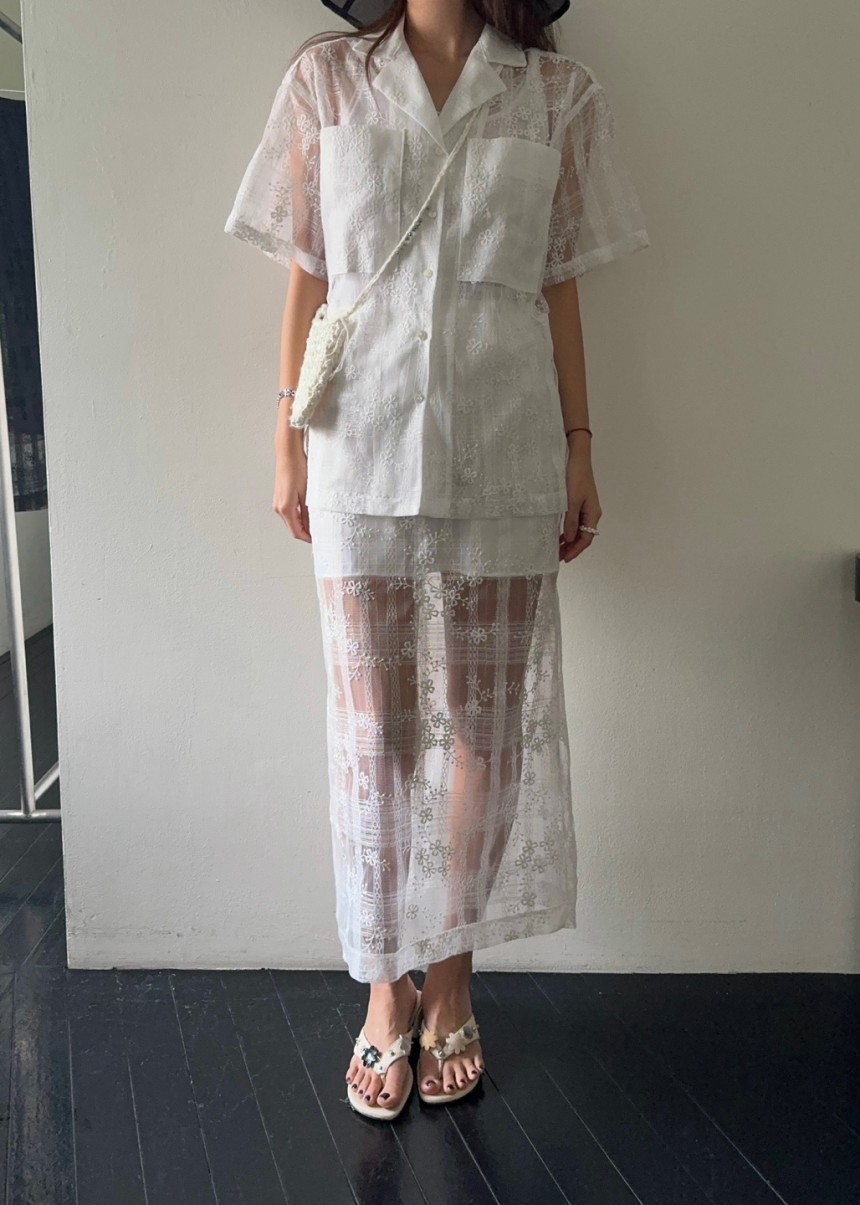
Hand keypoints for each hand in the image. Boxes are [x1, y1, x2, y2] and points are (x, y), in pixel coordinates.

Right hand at [272, 447, 310, 542]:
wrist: (288, 453)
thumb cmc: (297, 469)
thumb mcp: (307, 493)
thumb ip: (308, 513)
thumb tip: (311, 526)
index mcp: (285, 508)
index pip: (296, 532)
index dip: (307, 538)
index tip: (318, 540)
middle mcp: (278, 507)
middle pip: (293, 528)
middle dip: (305, 532)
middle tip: (320, 533)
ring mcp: (278, 502)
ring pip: (291, 520)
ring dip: (302, 524)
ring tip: (316, 523)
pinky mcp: (280, 497)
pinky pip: (289, 512)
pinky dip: (298, 516)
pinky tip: (308, 513)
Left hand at [560, 446, 600, 562]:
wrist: (577, 458)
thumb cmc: (575, 477)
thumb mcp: (571, 501)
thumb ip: (571, 521)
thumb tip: (570, 539)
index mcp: (593, 513)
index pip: (586, 539)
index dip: (576, 550)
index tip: (565, 558)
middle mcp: (591, 513)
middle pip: (583, 536)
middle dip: (572, 548)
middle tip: (558, 557)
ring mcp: (586, 508)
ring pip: (579, 530)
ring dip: (569, 540)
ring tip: (557, 549)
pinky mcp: (579, 503)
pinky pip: (575, 522)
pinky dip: (568, 530)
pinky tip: (559, 535)